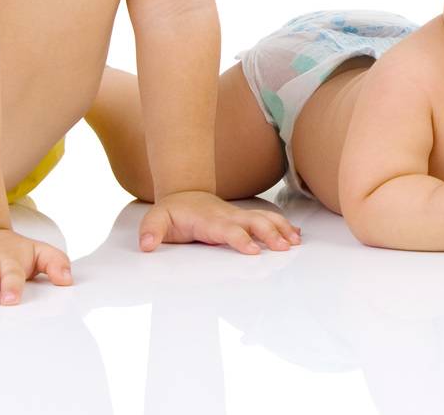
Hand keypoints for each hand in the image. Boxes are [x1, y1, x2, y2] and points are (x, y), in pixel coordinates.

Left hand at [138, 190, 301, 253]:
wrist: (184, 193)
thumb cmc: (172, 212)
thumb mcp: (155, 220)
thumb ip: (151, 232)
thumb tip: (146, 245)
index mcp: (208, 220)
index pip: (227, 229)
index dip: (240, 238)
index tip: (254, 250)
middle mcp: (227, 216)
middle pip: (253, 222)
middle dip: (269, 233)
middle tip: (284, 247)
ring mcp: (238, 216)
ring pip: (264, 218)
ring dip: (281, 228)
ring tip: (296, 241)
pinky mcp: (244, 218)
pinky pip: (267, 219)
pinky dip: (283, 225)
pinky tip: (297, 235)